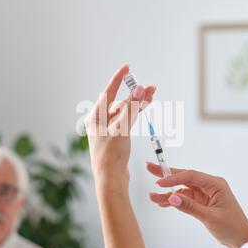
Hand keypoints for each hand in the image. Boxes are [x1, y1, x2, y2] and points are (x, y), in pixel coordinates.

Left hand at [84, 64, 155, 194]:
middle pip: (118, 102)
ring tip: (152, 96)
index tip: (127, 67)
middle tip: (150, 88)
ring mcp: (108, 131)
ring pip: (124, 112)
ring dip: (137, 104)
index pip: (107, 93)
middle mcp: (99, 122)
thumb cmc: (111, 156)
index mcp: (94, 118)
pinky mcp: (116, 139)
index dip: (118, 79)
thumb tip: (140, 89)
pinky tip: (145, 108)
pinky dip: (136, 115)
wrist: (111, 180)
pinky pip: (127, 121)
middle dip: (134, 94)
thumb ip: (131, 107)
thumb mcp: (122, 128)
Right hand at [147, 162, 247, 247]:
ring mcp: (203, 193)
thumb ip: (190, 206)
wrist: (241, 239)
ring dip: (167, 193)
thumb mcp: (210, 217)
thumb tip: (172, 197)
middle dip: (166, 174)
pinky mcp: (200, 201)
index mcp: (215, 184)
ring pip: (181, 188)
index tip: (160, 183)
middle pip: (184, 177)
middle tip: (150, 167)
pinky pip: (183, 198)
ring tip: (152, 196)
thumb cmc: (232, 227)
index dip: (174, 178)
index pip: (191, 176)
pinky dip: (173, 200)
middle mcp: (209, 185)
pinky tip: (162, 202)